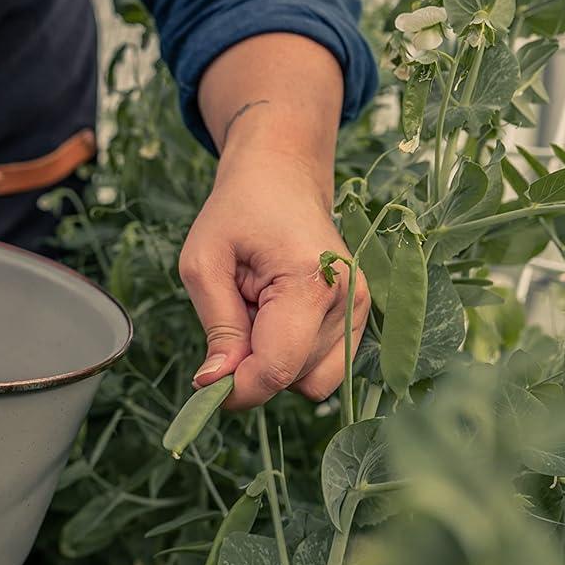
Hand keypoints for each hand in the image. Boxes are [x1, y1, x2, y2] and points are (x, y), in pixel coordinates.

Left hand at [179, 145, 369, 409]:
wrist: (282, 176)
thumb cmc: (238, 210)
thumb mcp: (204, 261)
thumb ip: (216, 324)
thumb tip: (213, 384)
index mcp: (312, 282)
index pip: (278, 368)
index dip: (238, 389)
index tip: (205, 384)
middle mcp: (348, 301)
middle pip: (292, 379)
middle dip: (252, 365)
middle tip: (233, 313)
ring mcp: (360, 310)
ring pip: (309, 380)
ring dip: (273, 360)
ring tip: (256, 310)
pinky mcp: (359, 317)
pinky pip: (322, 368)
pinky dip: (292, 355)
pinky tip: (276, 317)